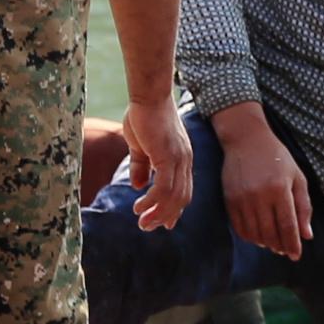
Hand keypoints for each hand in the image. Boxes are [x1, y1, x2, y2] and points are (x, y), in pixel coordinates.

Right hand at [122, 99, 194, 233]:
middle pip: (181, 197)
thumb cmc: (144, 116)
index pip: (183, 189)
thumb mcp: (141, 146)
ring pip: (173, 196)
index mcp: (181, 158)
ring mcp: (179, 158)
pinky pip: (164, 187)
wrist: (148, 95)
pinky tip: (139, 205)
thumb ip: (141, 165)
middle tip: (148, 227)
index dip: (174, 208)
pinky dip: (153, 201)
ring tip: (142, 223)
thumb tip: (139, 186)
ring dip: (158, 213)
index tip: (164, 224)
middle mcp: (184, 160)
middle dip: (165, 216)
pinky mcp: (168, 156)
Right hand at [214, 104, 311, 262]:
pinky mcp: (229, 200)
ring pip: (254, 234)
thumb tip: (307, 235)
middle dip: (279, 246)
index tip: (297, 256)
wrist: (246, 139)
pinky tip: (258, 236)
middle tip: (285, 251)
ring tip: (273, 244)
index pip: (287, 226)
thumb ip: (303, 206)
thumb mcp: (297, 177)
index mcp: (279, 189)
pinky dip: (250, 237)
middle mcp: (259, 196)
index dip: (293, 244)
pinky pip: (239, 228)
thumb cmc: (277, 157)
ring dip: (265, 243)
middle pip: (270, 233)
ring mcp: (242, 199)